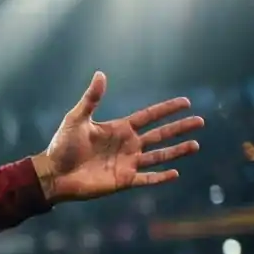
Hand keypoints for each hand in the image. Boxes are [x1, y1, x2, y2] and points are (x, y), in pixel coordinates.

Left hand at [32, 72, 203, 202]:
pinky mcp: (123, 180)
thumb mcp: (76, 119)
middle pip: (160, 135)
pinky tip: (176, 173)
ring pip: (158, 156)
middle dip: (180, 128)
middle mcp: (127, 145)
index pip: (149, 116)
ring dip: (177, 151)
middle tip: (200, 121)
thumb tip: (101, 74)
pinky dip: (160, 177)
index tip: (186, 102)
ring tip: (196, 145)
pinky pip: (146, 179)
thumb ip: (91, 99)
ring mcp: (127, 163)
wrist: (53, 173)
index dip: (167, 109)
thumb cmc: (62, 146)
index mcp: (119, 129)